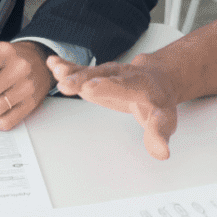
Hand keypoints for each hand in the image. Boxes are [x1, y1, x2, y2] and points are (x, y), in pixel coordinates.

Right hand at [47, 54, 179, 159]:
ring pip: (90, 72)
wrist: (157, 79)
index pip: (124, 87)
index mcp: (141, 86)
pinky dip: (67, 67)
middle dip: (86, 80)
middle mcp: (123, 76)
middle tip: (69, 85)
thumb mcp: (164, 120)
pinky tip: (52, 64)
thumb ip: (159, 135)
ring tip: (56, 72)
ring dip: (73, 73)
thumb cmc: (157, 102)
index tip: (91, 88)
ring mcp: (108, 74)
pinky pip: (80, 70)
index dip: (108, 87)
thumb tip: (162, 152)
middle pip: (104, 77)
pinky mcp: (96, 75)